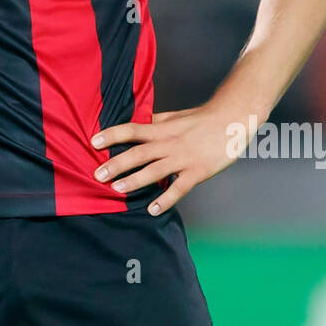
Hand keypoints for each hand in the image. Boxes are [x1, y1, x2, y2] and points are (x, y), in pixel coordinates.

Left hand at [90, 104, 252, 215]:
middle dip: (115, 164)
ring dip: (134, 181)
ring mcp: (183, 158)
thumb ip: (154, 123)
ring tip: (117, 189)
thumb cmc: (201, 118)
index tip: (93, 141)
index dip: (112, 135)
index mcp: (161, 129)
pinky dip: (165, 199)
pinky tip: (152, 209)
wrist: (232, 120)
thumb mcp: (174, 117)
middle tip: (96, 175)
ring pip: (154, 171)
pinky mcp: (197, 172)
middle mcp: (169, 143)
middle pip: (138, 153)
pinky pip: (179, 188)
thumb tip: (134, 124)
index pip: (131, 130)